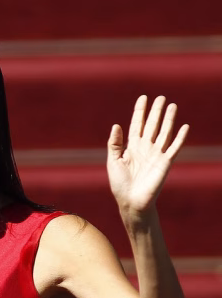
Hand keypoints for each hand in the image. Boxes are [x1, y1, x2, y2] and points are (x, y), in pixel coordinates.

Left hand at [107, 95, 188, 215]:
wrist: (131, 201)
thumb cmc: (119, 183)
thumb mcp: (113, 161)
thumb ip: (114, 143)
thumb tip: (116, 125)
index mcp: (131, 147)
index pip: (137, 125)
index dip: (140, 111)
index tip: (143, 97)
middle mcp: (145, 148)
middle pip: (152, 125)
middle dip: (156, 111)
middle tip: (161, 97)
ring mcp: (156, 154)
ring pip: (164, 132)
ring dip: (168, 119)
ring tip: (172, 105)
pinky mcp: (165, 163)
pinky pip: (174, 147)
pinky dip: (179, 137)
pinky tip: (184, 126)